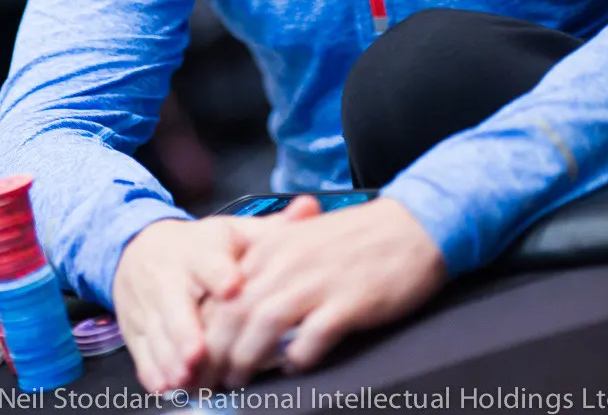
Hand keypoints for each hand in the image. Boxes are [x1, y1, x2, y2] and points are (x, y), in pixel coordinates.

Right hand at [112, 215, 255, 393]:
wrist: (140, 249)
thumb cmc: (200, 247)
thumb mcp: (232, 232)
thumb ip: (271, 229)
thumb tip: (310, 208)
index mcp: (200, 252)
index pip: (209, 262)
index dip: (220, 274)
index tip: (232, 286)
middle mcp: (171, 278)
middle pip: (177, 305)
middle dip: (186, 330)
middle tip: (199, 353)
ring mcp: (151, 305)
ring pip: (159, 333)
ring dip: (171, 357)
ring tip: (186, 376)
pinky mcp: (136, 328)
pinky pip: (142, 351)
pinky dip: (152, 370)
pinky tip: (165, 385)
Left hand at [201, 195, 446, 385]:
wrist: (411, 226)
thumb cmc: (357, 239)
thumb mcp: (301, 243)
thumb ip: (270, 270)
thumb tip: (238, 314)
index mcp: (273, 245)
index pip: (222, 292)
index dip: (203, 331)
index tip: (196, 359)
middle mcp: (288, 260)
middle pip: (234, 311)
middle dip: (215, 353)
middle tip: (208, 382)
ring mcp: (317, 280)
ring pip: (262, 324)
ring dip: (246, 360)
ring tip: (240, 382)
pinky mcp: (348, 301)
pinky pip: (312, 337)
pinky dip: (297, 358)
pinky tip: (293, 369)